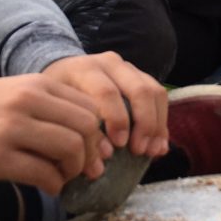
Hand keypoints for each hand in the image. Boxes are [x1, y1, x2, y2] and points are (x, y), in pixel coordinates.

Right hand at [0, 75, 109, 194]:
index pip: (90, 107)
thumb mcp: (16, 95)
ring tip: (63, 177)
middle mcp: (26, 101)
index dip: (98, 133)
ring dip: (74, 170)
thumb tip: (95, 143)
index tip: (94, 150)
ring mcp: (10, 129)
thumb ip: (52, 109)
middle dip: (92, 153)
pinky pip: (43, 174)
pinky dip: (55, 185)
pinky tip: (48, 186)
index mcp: (37, 84)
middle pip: (87, 127)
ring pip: (71, 149)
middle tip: (83, 169)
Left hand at [42, 52, 168, 158]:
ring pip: (155, 91)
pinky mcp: (142, 76)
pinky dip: (162, 123)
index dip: (117, 119)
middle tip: (139, 150)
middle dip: (144, 123)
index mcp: (85, 70)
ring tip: (152, 151)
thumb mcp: (58, 111)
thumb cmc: (58, 99)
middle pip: (139, 89)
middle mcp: (110, 63)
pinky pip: (160, 97)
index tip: (119, 145)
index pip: (107, 92)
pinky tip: (159, 145)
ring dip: (157, 124)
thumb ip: (78, 131)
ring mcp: (129, 68)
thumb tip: (105, 156)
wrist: (61, 74)